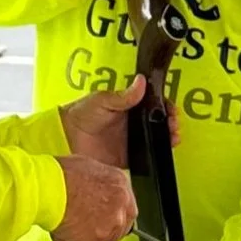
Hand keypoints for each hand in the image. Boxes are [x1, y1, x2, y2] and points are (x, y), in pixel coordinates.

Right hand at [48, 156, 137, 240]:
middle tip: (87, 227)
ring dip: (90, 238)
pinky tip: (63, 232)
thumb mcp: (90, 167)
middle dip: (106, 229)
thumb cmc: (60, 175)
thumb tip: (98, 191)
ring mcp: (109, 225)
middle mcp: (120, 206)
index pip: (127, 207)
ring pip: (104, 240)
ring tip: (69, 225)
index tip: (106, 218)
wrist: (47, 188)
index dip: (115, 215)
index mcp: (120, 184)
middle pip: (121, 227)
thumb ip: (102, 184)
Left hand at [60, 75, 181, 168]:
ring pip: (157, 140)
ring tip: (173, 137)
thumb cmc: (80, 114)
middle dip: (171, 123)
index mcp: (129, 107)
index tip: (171, 109)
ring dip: (168, 138)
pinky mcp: (128, 158)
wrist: (66, 138)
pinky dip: (157, 156)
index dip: (165, 106)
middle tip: (174, 124)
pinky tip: (162, 153)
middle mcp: (133, 124)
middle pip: (160, 123)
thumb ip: (123, 96)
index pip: (154, 105)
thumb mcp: (102, 100)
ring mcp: (132, 141)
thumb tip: (141, 82)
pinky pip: (147, 158)